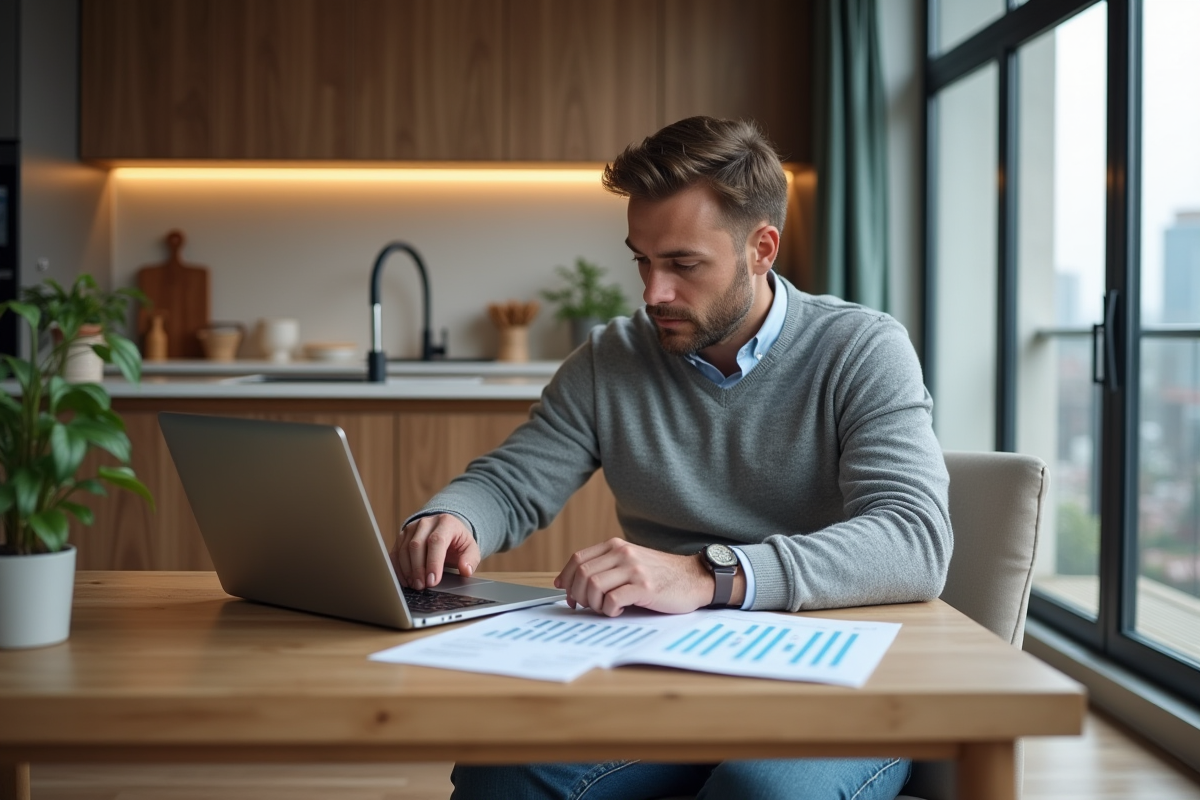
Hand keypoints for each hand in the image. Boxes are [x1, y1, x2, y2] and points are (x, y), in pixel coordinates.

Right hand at [392, 513, 480, 589]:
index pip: (436, 541)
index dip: (433, 562)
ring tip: (415, 585)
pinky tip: (405, 581)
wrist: (446, 530)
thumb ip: (470, 559)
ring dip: (407, 570)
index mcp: (446, 522)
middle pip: (416, 545)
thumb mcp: (470, 548)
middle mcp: (426, 522)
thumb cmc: (458, 541)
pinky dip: (398, 569)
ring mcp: (411, 528)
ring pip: (403, 549)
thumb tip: (465, 570)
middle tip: (422, 586)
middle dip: (418, 569)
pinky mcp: (402, 537)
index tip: (432, 581)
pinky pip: (395, 553)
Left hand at [553, 538, 714, 616]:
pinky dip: (610, 610)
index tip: (566, 592)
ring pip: (594, 587)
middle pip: (582, 574)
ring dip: (594, 604)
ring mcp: (634, 569)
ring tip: (606, 608)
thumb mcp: (631, 561)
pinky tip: (620, 610)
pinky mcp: (645, 587)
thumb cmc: (661, 575)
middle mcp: (623, 553)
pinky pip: (613, 600)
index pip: (578, 559)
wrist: (694, 577)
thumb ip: (605, 566)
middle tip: (587, 606)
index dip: (567, 578)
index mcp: (616, 546)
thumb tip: (570, 582)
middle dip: (578, 595)